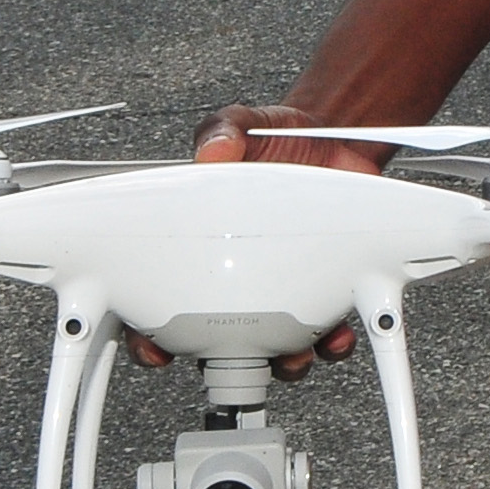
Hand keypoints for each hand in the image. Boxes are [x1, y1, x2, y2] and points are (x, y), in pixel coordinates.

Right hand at [118, 107, 381, 373]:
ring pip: (274, 348)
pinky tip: (337, 333)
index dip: (152, 335)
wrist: (334, 138)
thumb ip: (222, 133)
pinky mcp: (325, 287)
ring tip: (293, 354)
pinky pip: (327, 332)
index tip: (156, 349)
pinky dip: (332, 342)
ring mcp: (283, 286)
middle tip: (231, 358)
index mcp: (204, 247)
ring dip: (282, 362)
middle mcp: (239, 278)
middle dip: (222, 361)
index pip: (161, 301)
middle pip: (216, 342)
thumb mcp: (240, 126)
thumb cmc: (274, 140)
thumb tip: (212, 151)